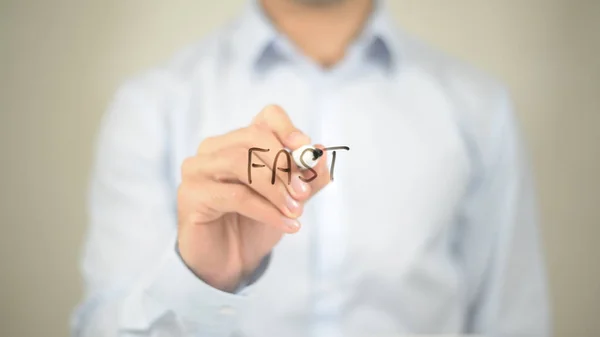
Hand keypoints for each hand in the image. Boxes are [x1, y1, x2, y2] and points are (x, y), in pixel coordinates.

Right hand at [177, 105, 330, 291]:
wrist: (231, 262)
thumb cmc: (257, 224)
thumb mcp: (290, 200)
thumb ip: (308, 179)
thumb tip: (322, 153)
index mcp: (240, 141)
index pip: (266, 117)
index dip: (288, 129)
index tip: (306, 150)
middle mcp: (214, 148)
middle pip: (253, 137)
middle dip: (284, 164)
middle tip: (304, 193)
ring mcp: (197, 168)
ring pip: (241, 162)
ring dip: (275, 188)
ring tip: (295, 211)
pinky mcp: (191, 194)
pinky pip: (235, 195)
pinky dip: (266, 210)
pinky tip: (286, 225)